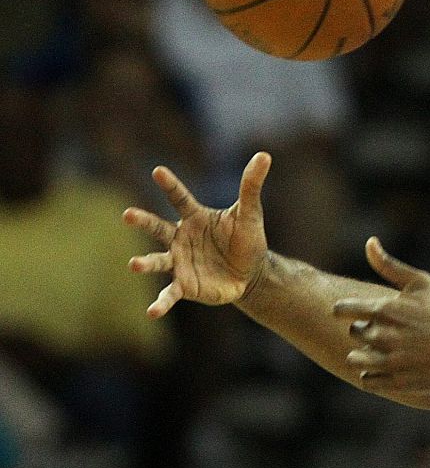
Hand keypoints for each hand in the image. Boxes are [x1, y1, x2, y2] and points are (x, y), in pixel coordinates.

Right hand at [124, 152, 271, 316]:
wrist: (251, 273)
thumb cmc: (246, 240)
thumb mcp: (250, 214)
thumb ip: (251, 186)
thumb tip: (264, 155)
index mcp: (195, 218)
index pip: (180, 198)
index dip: (170, 185)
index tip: (158, 170)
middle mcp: (181, 238)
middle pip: (158, 228)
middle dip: (143, 221)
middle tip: (127, 214)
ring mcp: (180, 262)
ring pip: (158, 261)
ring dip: (146, 262)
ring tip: (134, 264)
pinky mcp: (185, 285)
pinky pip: (170, 294)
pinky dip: (161, 303)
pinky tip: (152, 312)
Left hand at [331, 238, 429, 393]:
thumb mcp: (421, 283)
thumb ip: (389, 265)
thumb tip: (369, 241)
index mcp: (385, 310)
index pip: (342, 309)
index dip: (346, 310)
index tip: (355, 312)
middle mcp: (383, 336)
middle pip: (353, 333)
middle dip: (365, 330)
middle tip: (386, 330)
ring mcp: (389, 361)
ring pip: (355, 358)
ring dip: (365, 354)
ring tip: (384, 350)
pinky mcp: (395, 381)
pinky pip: (366, 380)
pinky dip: (373, 375)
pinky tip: (388, 366)